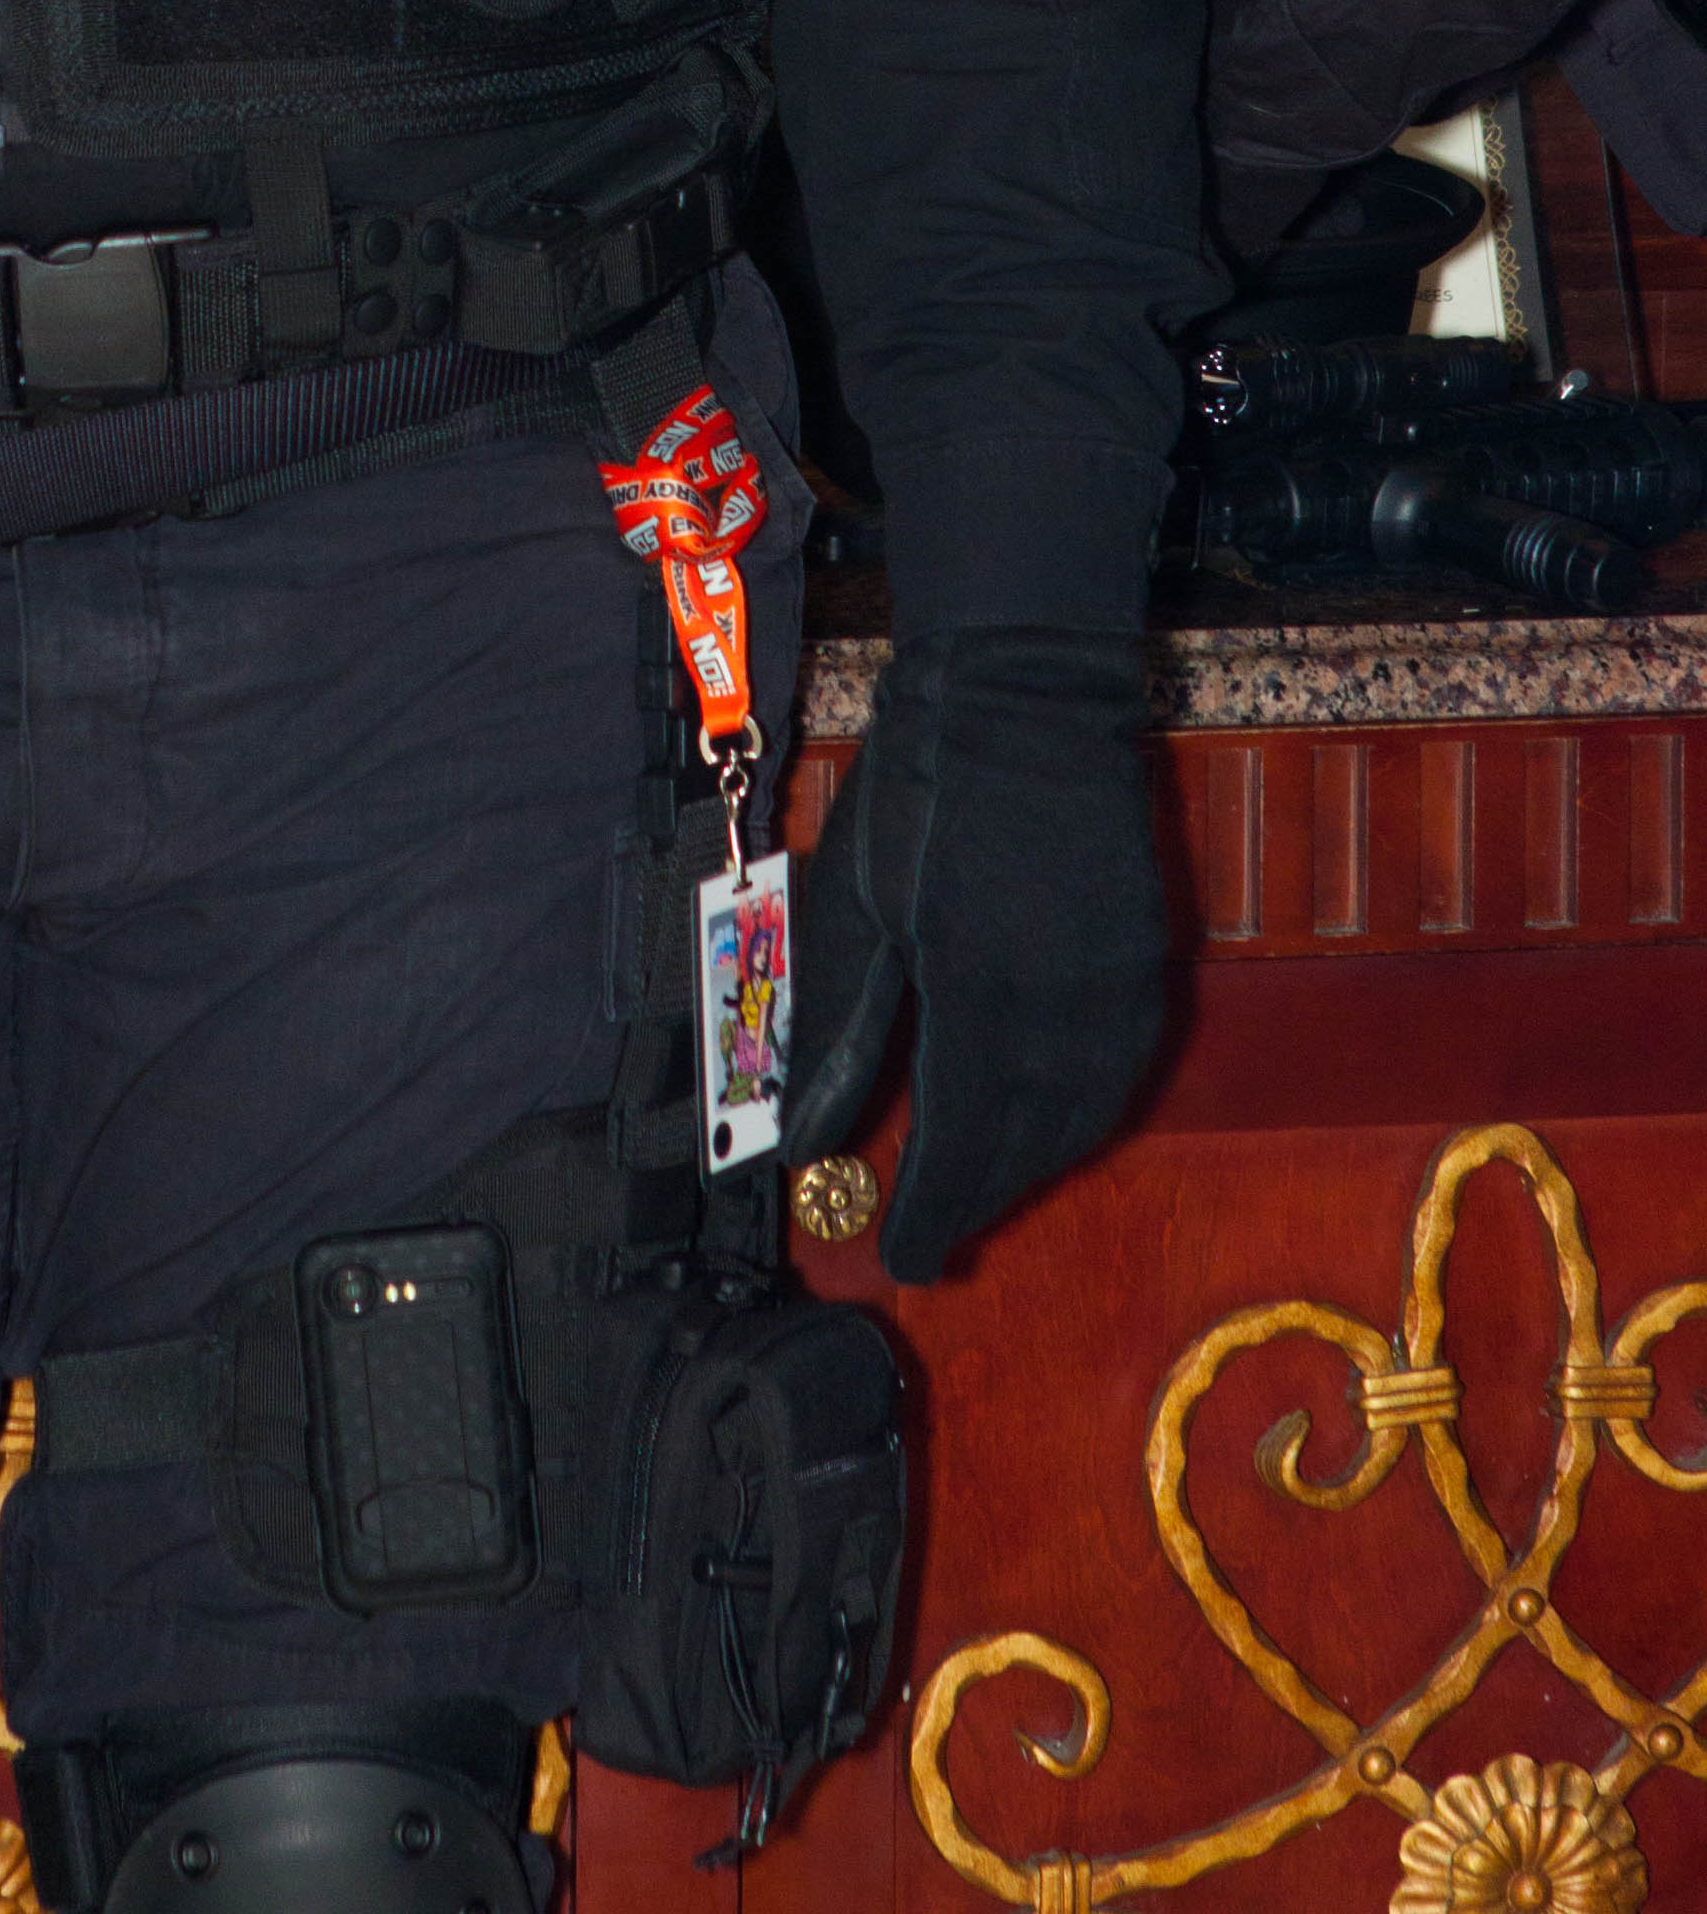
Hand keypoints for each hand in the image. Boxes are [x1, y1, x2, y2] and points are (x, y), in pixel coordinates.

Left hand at [783, 625, 1166, 1281]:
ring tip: (983, 1189)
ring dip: (1033, 1166)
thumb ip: (835, 1028)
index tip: (906, 1259)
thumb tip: (801, 1135)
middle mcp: (1060, 1004)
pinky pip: (1123, 1071)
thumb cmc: (920, 788)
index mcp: (975, 990)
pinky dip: (1084, 1115)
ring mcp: (1118, 983)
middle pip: (1025, 1144)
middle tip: (937, 1234)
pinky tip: (1050, 1123)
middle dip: (980, 1198)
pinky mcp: (1151, 957)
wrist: (1026, 691)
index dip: (935, 1212)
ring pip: (1083, 1118)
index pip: (959, 1142)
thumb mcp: (852, 903)